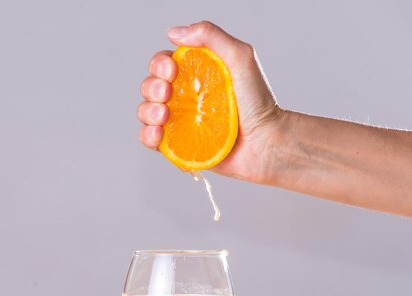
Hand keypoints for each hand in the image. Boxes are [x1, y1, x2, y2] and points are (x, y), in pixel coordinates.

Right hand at [137, 21, 287, 183]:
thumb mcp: (240, 57)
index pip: (163, 64)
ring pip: (146, 112)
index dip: (159, 65)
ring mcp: (180, 122)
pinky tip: (159, 133)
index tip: (172, 70)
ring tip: (164, 116)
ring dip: (147, 111)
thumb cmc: (258, 102)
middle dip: (151, 87)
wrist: (265, 142)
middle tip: (167, 94)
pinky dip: (147, 135)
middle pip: (150, 86)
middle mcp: (185, 97)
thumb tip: (174, 33)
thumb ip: (211, 36)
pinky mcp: (179, 146)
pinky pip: (150, 140)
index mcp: (195, 75)